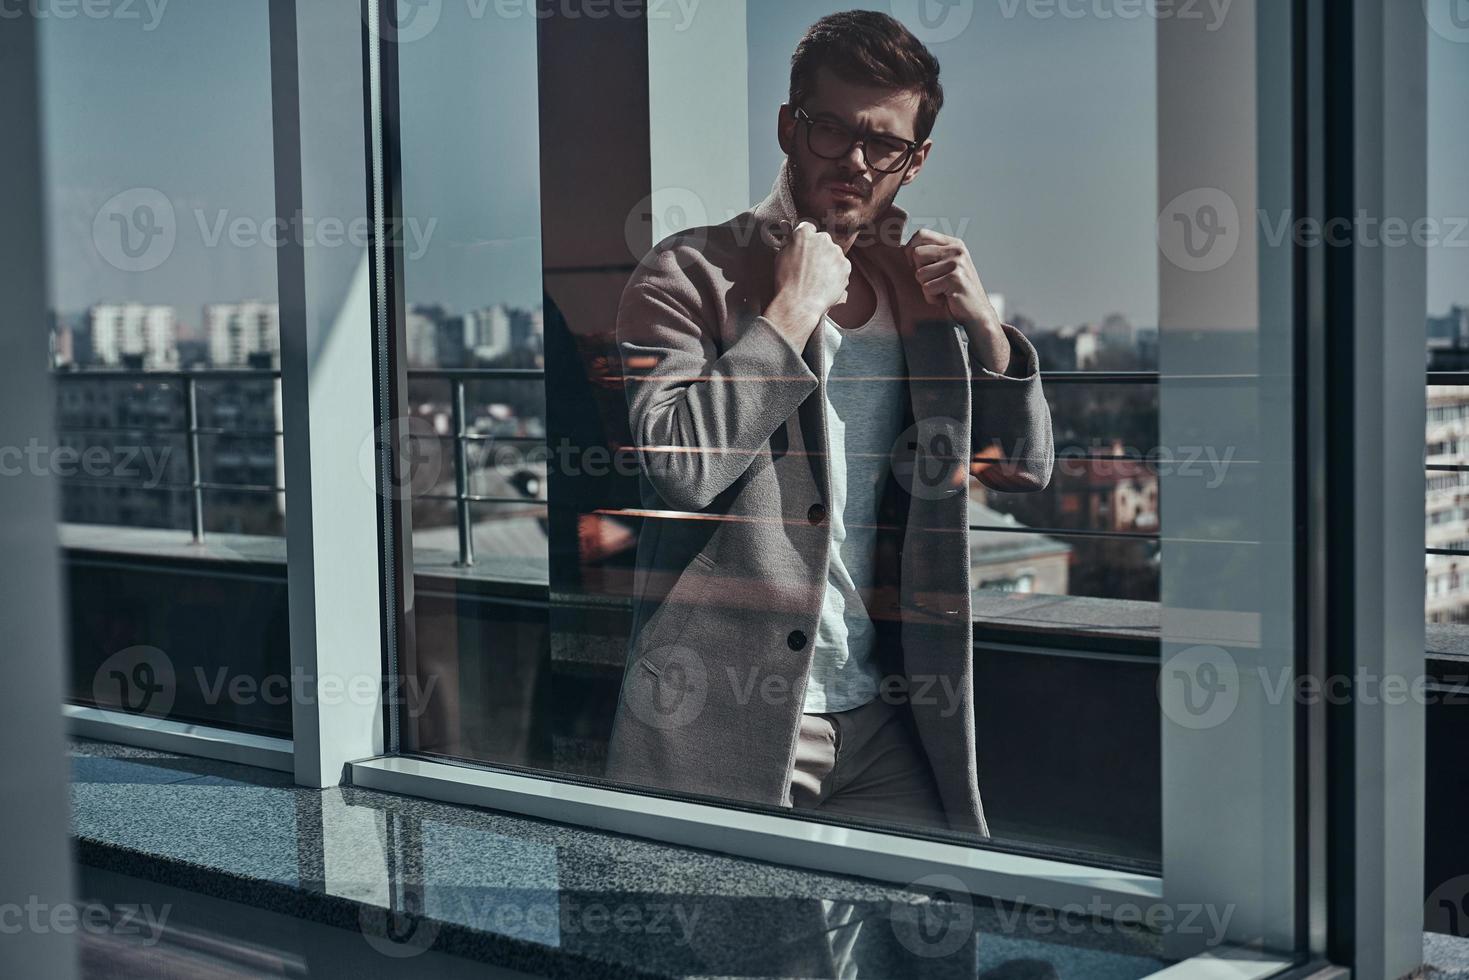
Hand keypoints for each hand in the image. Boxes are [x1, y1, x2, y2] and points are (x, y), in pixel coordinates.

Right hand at [764, 221, 850, 348]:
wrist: (800, 303)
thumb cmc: (787, 283)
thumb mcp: (781, 257)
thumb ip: (791, 245)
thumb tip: (794, 241)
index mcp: (804, 234)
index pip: (808, 228)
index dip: (806, 239)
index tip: (806, 247)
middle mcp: (822, 239)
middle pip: (823, 241)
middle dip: (819, 251)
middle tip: (811, 267)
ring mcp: (836, 252)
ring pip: (833, 254)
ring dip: (828, 262)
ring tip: (818, 279)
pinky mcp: (845, 265)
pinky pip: (842, 266)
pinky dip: (836, 273)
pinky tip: (826, 283)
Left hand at [905, 228, 1009, 374]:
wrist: (976, 313)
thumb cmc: (955, 292)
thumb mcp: (944, 267)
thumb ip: (930, 255)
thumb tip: (902, 248)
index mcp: (954, 244)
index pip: (921, 234)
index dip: (911, 250)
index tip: (916, 265)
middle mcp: (956, 250)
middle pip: (916, 253)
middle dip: (919, 272)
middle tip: (934, 282)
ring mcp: (957, 263)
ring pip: (919, 273)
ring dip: (926, 288)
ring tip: (942, 291)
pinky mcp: (955, 279)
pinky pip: (927, 288)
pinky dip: (932, 298)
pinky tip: (945, 299)